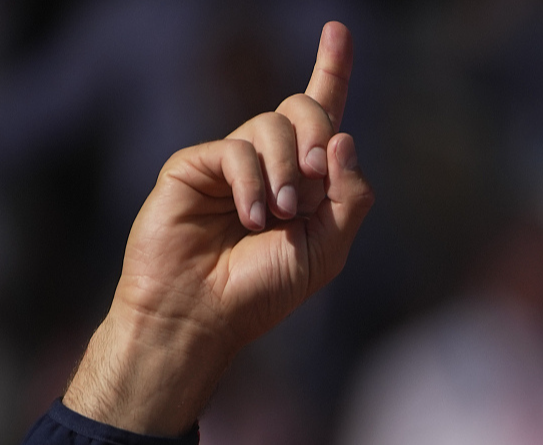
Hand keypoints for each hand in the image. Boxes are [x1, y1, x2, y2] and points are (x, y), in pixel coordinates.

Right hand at [64, 22, 372, 435]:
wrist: (204, 315)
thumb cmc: (263, 290)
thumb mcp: (327, 249)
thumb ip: (348, 197)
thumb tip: (343, 137)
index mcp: (305, 180)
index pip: (322, 114)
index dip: (332, 70)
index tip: (339, 31)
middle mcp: (268, 162)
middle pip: (304, 110)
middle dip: (317, 135)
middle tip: (313, 181)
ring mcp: (229, 161)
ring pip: (272, 127)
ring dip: (286, 173)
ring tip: (276, 218)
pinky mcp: (194, 165)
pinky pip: (236, 149)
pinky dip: (253, 184)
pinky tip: (251, 219)